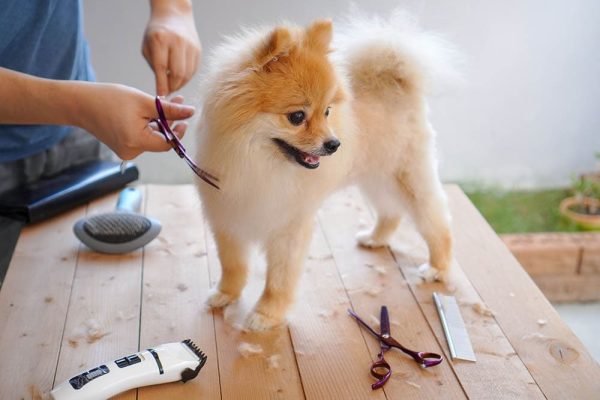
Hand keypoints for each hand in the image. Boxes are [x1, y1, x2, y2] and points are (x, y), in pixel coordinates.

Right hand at [73, 82, 194, 159]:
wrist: (79, 103)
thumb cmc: (109, 99)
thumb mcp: (144, 102)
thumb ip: (169, 109)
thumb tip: (191, 112)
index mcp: (136, 143)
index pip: (167, 144)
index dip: (178, 130)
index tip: (184, 116)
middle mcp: (131, 152)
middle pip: (160, 139)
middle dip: (170, 120)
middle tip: (177, 100)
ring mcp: (126, 151)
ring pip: (151, 136)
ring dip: (160, 120)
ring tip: (164, 100)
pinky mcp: (122, 146)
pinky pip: (141, 136)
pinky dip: (148, 124)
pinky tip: (149, 109)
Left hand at [142, 1, 200, 95]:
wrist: (174, 15)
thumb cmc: (156, 34)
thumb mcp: (148, 47)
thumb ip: (154, 67)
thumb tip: (163, 90)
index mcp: (160, 40)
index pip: (162, 69)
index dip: (162, 85)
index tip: (161, 96)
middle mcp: (177, 42)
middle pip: (178, 74)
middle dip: (172, 87)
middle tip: (167, 91)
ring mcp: (190, 46)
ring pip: (187, 75)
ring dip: (180, 84)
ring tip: (172, 85)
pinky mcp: (198, 50)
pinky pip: (193, 70)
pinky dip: (186, 77)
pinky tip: (179, 76)